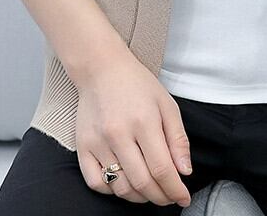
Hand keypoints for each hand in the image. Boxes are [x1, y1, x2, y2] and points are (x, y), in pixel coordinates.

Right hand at [74, 48, 192, 206]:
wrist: (101, 69)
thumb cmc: (137, 84)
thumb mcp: (166, 104)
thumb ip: (178, 139)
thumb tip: (184, 171)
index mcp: (144, 121)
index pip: (162, 169)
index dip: (175, 189)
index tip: (183, 197)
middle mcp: (118, 134)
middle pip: (142, 182)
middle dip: (160, 197)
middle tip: (169, 197)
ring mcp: (98, 142)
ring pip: (120, 187)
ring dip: (140, 197)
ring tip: (151, 191)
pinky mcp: (82, 147)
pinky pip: (96, 183)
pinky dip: (112, 191)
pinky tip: (125, 183)